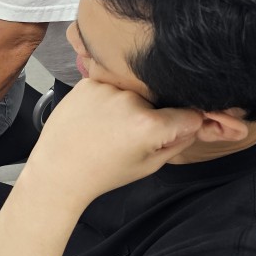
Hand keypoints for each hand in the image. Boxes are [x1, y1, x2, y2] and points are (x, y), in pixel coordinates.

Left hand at [22, 80, 202, 208]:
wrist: (59, 169)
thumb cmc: (103, 173)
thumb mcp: (148, 165)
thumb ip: (179, 142)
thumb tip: (197, 122)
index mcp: (149, 125)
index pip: (189, 114)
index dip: (185, 124)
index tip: (174, 133)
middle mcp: (130, 100)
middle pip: (158, 102)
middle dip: (152, 115)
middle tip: (128, 137)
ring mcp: (108, 88)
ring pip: (133, 93)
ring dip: (127, 106)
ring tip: (108, 128)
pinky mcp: (89, 82)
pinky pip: (110, 87)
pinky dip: (107, 100)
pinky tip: (95, 118)